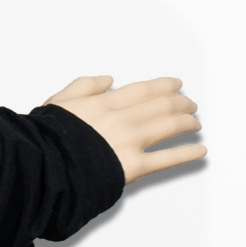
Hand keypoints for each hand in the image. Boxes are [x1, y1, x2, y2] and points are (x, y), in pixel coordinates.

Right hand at [42, 75, 206, 184]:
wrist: (45, 165)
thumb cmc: (47, 137)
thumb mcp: (59, 102)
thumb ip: (83, 86)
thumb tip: (108, 80)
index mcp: (104, 103)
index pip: (144, 90)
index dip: (164, 85)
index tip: (176, 85)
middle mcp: (122, 119)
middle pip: (162, 105)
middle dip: (181, 103)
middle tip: (190, 104)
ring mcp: (130, 142)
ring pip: (170, 126)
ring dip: (188, 123)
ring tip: (195, 124)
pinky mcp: (134, 167)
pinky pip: (167, 158)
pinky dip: (187, 154)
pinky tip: (199, 150)